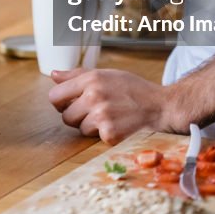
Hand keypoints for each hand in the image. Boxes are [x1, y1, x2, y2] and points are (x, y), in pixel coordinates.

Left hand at [48, 68, 179, 144]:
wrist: (160, 106)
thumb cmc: (133, 89)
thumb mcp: (106, 74)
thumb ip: (76, 75)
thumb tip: (53, 75)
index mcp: (91, 79)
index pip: (54, 96)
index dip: (61, 102)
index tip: (71, 104)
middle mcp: (94, 96)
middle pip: (65, 117)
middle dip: (77, 117)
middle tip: (95, 112)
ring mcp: (102, 116)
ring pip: (80, 130)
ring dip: (92, 127)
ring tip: (110, 117)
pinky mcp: (110, 134)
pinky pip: (95, 139)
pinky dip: (105, 136)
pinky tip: (118, 126)